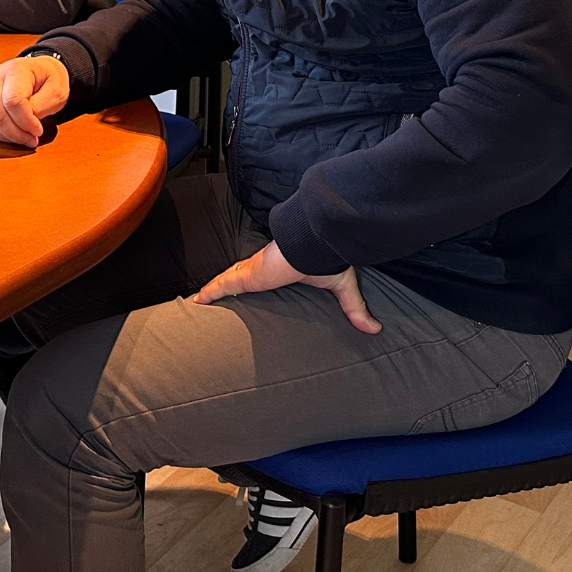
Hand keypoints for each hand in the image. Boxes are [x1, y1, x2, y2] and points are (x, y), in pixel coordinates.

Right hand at [0, 55, 70, 147]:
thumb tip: (25, 124)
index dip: (25, 121)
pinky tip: (14, 134)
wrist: (42, 71)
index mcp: (16, 70)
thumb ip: (38, 107)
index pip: (12, 101)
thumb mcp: (55, 91)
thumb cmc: (50, 79)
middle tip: (32, 139)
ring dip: (7, 136)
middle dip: (15, 133)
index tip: (38, 130)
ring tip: (24, 138)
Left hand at [191, 241, 380, 332]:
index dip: (252, 279)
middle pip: (240, 276)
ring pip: (227, 280)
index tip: (245, 286)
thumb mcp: (341, 287)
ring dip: (213, 290)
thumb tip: (376, 329)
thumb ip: (354, 309)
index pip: (263, 274)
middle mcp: (263, 269)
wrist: (316, 243)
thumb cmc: (326, 257)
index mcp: (282, 270)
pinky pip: (222, 284)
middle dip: (227, 284)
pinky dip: (209, 292)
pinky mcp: (246, 275)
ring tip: (198, 301)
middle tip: (213, 298)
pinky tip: (196, 300)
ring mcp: (252, 272)